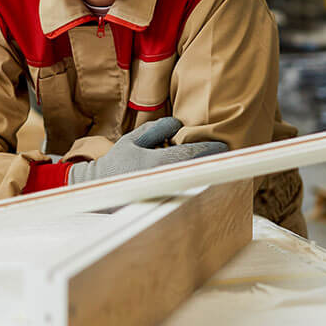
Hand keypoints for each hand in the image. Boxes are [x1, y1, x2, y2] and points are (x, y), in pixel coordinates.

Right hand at [67, 117, 228, 183]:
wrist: (100, 188)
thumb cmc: (116, 163)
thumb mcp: (133, 140)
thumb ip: (156, 130)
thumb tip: (177, 124)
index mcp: (159, 162)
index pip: (193, 154)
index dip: (211, 148)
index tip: (224, 145)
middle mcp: (165, 179)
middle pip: (199, 170)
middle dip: (213, 161)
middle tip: (224, 153)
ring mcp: (166, 193)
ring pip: (194, 181)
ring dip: (205, 172)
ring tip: (214, 163)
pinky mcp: (164, 201)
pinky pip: (185, 189)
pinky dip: (194, 181)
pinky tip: (199, 175)